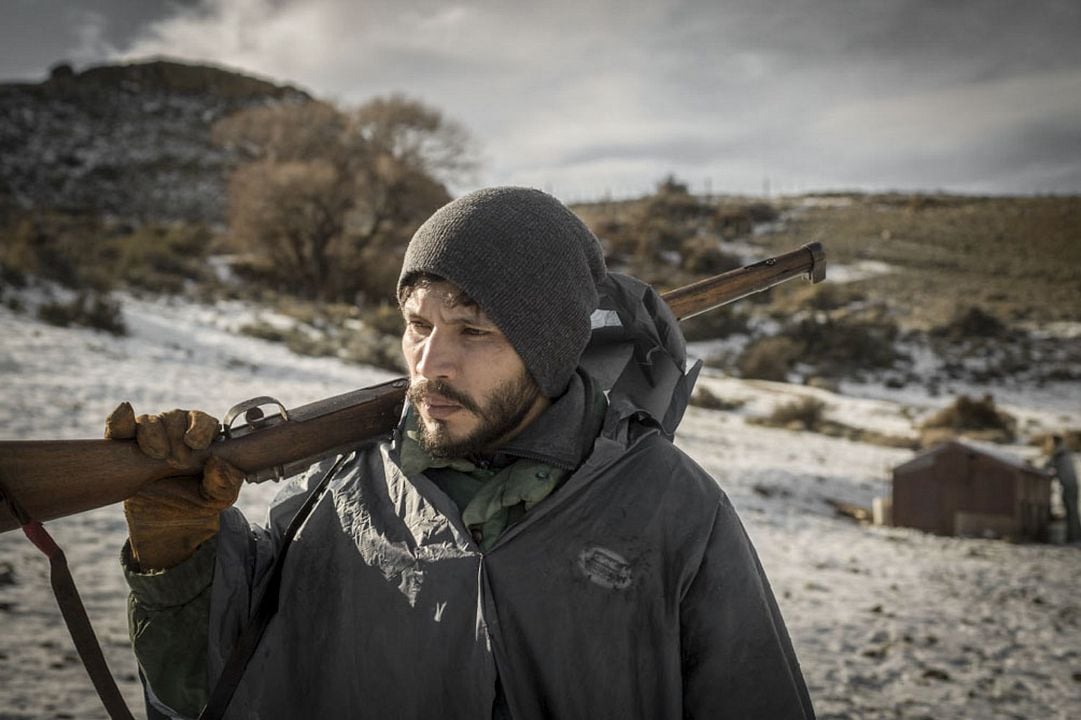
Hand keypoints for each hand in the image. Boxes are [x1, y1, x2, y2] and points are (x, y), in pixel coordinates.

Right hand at [106, 403, 242, 569]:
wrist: (166, 524)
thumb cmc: (197, 503)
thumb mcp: (219, 498)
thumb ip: (225, 482)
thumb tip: (217, 462)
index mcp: (203, 436)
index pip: (202, 420)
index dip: (200, 428)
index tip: (196, 444)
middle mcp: (176, 430)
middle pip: (175, 417)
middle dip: (176, 438)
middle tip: (177, 463)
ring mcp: (148, 436)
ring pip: (149, 421)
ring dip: (153, 435)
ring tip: (157, 457)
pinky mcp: (123, 445)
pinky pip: (119, 426)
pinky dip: (120, 421)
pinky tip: (125, 424)